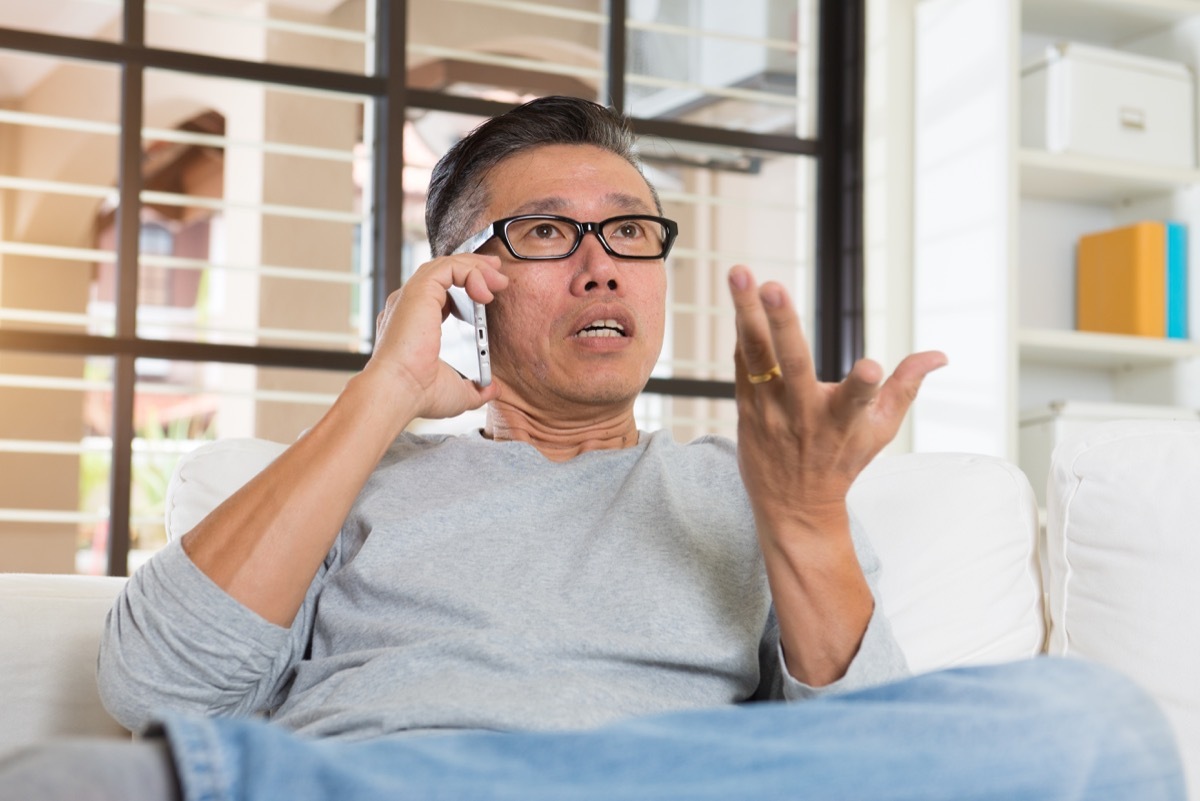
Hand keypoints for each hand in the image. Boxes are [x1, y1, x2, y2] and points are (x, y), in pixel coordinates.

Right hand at [365, 253, 508, 423]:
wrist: (399, 392)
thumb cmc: (418, 394)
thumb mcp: (458, 391)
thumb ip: (476, 387)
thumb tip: (493, 389)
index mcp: (415, 323)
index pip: (442, 293)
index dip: (466, 286)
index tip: (489, 291)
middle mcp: (410, 305)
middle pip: (444, 273)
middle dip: (474, 269)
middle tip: (498, 275)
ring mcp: (412, 296)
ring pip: (446, 265)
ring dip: (476, 268)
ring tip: (499, 279)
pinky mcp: (419, 291)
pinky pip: (448, 267)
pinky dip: (470, 271)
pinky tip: (486, 289)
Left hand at [728, 264, 946, 532]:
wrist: (793, 505)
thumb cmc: (843, 461)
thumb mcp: (882, 430)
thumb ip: (907, 386)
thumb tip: (940, 355)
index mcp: (844, 420)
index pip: (858, 400)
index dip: (865, 385)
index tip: (871, 368)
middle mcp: (804, 414)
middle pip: (793, 365)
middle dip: (784, 324)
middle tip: (773, 286)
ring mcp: (770, 411)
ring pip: (756, 356)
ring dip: (746, 313)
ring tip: (739, 271)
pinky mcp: (746, 408)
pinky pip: (743, 363)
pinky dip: (741, 332)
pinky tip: (739, 297)